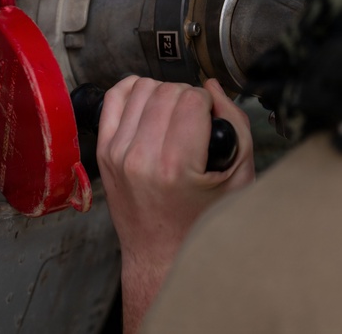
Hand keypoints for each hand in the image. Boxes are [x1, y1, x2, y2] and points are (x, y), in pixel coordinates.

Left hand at [96, 76, 254, 333]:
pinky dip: (132, 91)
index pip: (193, 99)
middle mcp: (141, 158)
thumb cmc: (203, 223)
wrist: (161, 255)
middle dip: (187, 96)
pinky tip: (147, 101)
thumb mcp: (237, 179)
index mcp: (176, 166)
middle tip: (195, 118)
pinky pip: (113, 98)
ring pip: (140, 89)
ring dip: (162, 92)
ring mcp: (117, 153)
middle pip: (167, 91)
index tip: (211, 118)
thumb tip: (212, 87)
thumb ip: (234, 126)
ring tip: (173, 113)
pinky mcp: (103, 151)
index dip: (208, 104)